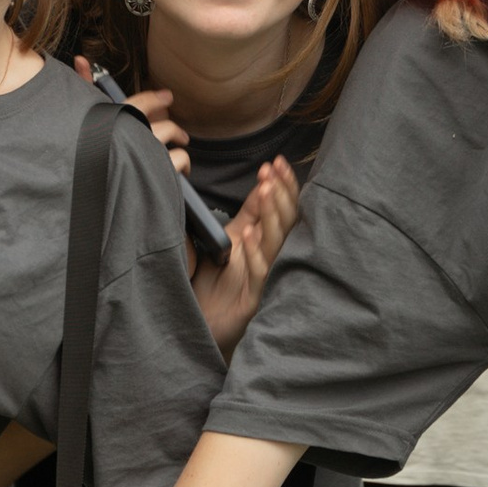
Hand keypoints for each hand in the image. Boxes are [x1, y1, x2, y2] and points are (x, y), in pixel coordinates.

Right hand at [74, 59, 191, 173]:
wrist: (93, 198)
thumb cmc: (88, 156)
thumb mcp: (84, 119)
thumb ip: (84, 86)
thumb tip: (81, 59)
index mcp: (117, 120)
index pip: (142, 102)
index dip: (157, 99)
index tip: (167, 97)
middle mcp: (135, 134)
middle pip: (165, 125)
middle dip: (171, 128)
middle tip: (178, 133)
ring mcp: (148, 153)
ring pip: (173, 138)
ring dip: (178, 143)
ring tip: (180, 148)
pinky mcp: (159, 172)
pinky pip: (181, 159)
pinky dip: (182, 163)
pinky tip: (179, 168)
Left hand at [193, 157, 299, 349]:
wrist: (201, 323)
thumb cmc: (215, 285)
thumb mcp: (230, 241)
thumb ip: (248, 216)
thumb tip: (263, 185)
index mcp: (267, 242)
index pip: (282, 209)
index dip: (282, 186)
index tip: (275, 163)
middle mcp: (272, 258)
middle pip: (286, 223)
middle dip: (280, 195)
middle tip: (272, 172)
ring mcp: (267, 278)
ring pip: (277, 244)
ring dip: (272, 217)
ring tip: (265, 192)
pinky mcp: (256, 299)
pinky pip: (261, 272)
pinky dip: (256, 252)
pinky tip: (250, 234)